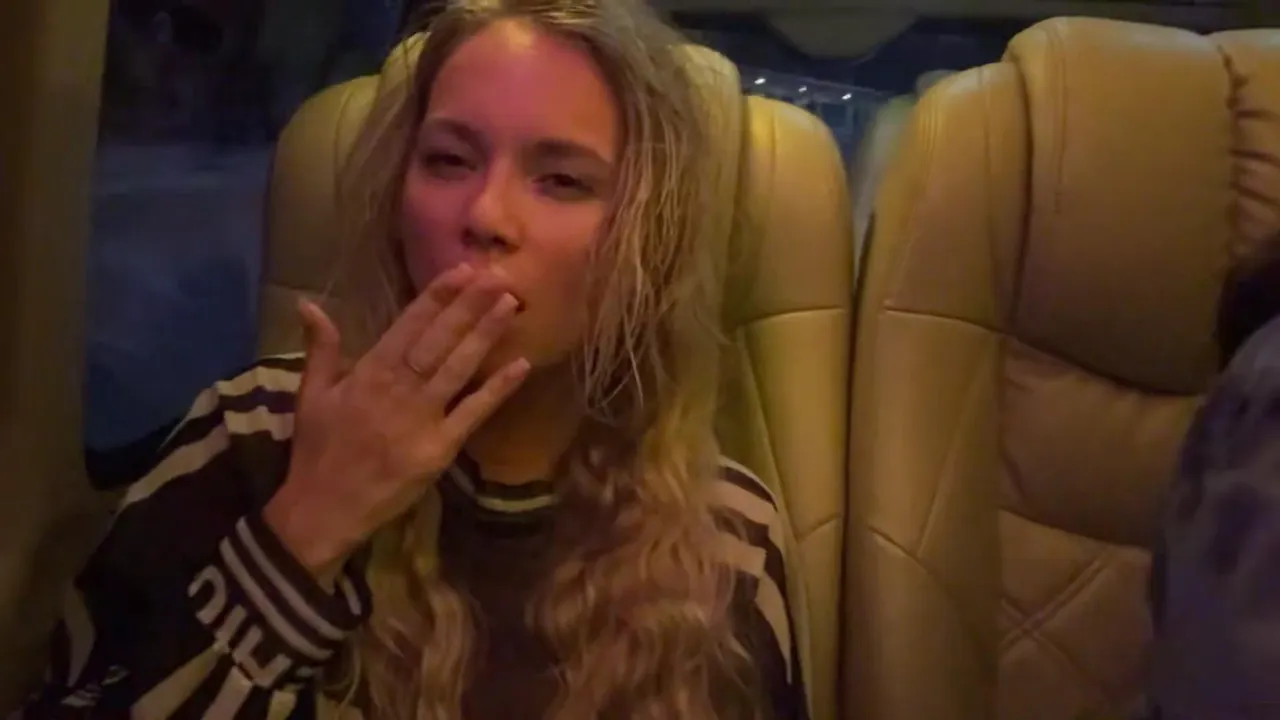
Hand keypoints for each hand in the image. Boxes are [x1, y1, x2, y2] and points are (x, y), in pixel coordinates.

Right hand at [263, 264, 529, 583]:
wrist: (322, 509)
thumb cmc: (317, 450)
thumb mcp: (310, 394)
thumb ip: (320, 347)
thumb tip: (308, 303)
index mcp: (368, 373)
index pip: (409, 325)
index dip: (437, 296)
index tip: (462, 269)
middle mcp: (397, 389)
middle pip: (439, 340)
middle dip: (469, 306)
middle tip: (498, 275)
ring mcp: (421, 419)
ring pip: (458, 368)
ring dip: (485, 336)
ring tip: (510, 305)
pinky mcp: (439, 449)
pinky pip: (472, 414)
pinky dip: (497, 390)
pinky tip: (520, 365)